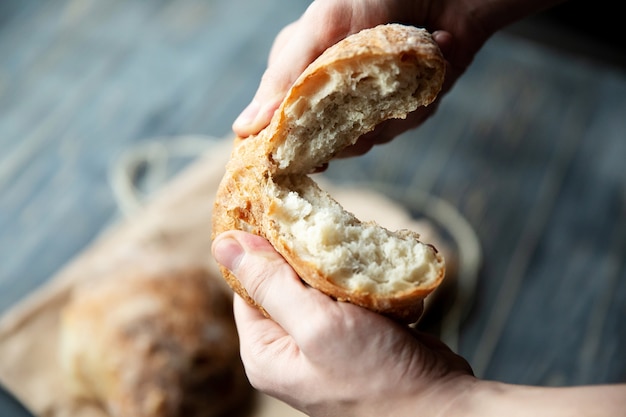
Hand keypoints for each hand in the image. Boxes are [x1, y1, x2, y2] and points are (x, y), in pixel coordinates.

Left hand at [212, 230, 474, 416]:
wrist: (441, 408)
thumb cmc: (377, 377)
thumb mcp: (317, 327)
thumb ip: (271, 284)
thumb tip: (223, 243)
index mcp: (265, 349)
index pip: (247, 282)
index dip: (262, 246)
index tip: (283, 212)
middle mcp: (288, 345)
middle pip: (284, 279)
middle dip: (308, 254)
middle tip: (334, 235)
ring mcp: (322, 340)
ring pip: (319, 281)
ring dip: (340, 265)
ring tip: (361, 256)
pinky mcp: (354, 334)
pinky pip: (347, 293)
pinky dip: (362, 280)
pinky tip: (378, 274)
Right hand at [231, 0, 492, 155]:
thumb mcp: (321, 30)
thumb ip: (283, 78)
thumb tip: (243, 129)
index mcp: (300, 73)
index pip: (282, 128)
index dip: (290, 147)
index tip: (308, 152)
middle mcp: (332, 93)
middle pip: (329, 143)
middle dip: (353, 120)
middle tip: (368, 80)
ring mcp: (370, 103)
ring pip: (371, 138)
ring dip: (394, 103)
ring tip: (408, 56)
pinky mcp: (407, 104)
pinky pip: (408, 122)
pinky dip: (421, 96)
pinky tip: (430, 60)